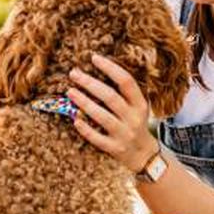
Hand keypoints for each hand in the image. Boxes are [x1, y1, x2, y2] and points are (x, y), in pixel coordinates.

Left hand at [67, 53, 156, 171]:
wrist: (144, 155)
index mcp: (140, 104)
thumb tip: (99, 70)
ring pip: (102, 116)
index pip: (126, 81)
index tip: (94, 58)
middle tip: (74, 73)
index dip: (110, 68)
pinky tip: (75, 119)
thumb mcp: (137, 107)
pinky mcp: (115, 149)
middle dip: (90, 83)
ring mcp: (124, 134)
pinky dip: (85, 129)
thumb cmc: (135, 124)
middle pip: (110, 97)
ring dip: (84, 102)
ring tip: (70, 91)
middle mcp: (133, 118)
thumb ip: (124, 92)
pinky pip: (97, 138)